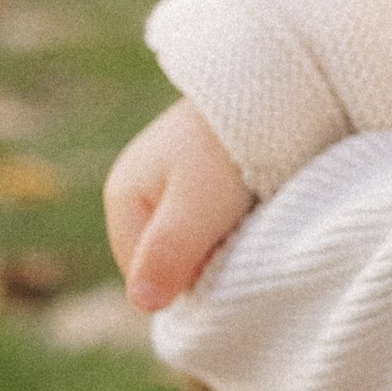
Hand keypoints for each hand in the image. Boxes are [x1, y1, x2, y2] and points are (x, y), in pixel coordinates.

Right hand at [103, 99, 256, 309]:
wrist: (270, 85)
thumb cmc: (228, 147)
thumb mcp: (196, 207)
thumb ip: (169, 253)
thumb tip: (142, 304)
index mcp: (121, 197)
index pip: (143, 277)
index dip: (186, 284)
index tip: (225, 261)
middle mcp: (140, 190)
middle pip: (167, 262)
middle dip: (203, 264)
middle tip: (242, 240)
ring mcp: (170, 182)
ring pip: (194, 244)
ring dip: (224, 244)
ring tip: (251, 220)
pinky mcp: (204, 177)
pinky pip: (214, 221)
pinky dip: (236, 222)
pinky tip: (257, 208)